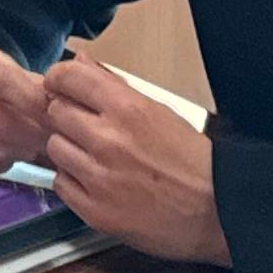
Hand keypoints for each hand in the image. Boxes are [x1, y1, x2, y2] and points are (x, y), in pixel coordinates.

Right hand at [0, 47, 56, 174]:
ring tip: (31, 149)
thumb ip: (50, 90)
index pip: (6, 82)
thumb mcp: (26, 80)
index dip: (34, 103)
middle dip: (30, 136)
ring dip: (16, 153)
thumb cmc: (8, 92)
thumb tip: (71, 103)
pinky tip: (7, 155)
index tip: (57, 119)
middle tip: (51, 144)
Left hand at [42, 55, 227, 265]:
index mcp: (128, 110)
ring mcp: (99, 178)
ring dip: (70, 150)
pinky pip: (61, 184)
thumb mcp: (158, 111)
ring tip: (95, 158)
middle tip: (87, 128)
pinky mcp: (95, 211)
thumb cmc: (192, 161)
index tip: (59, 85)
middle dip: (68, 117)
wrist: (217, 210)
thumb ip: (114, 87)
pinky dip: (73, 181)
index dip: (59, 79)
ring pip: (55, 148)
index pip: (68, 78)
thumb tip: (80, 61)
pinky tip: (96, 181)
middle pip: (56, 113)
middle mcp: (108, 141)